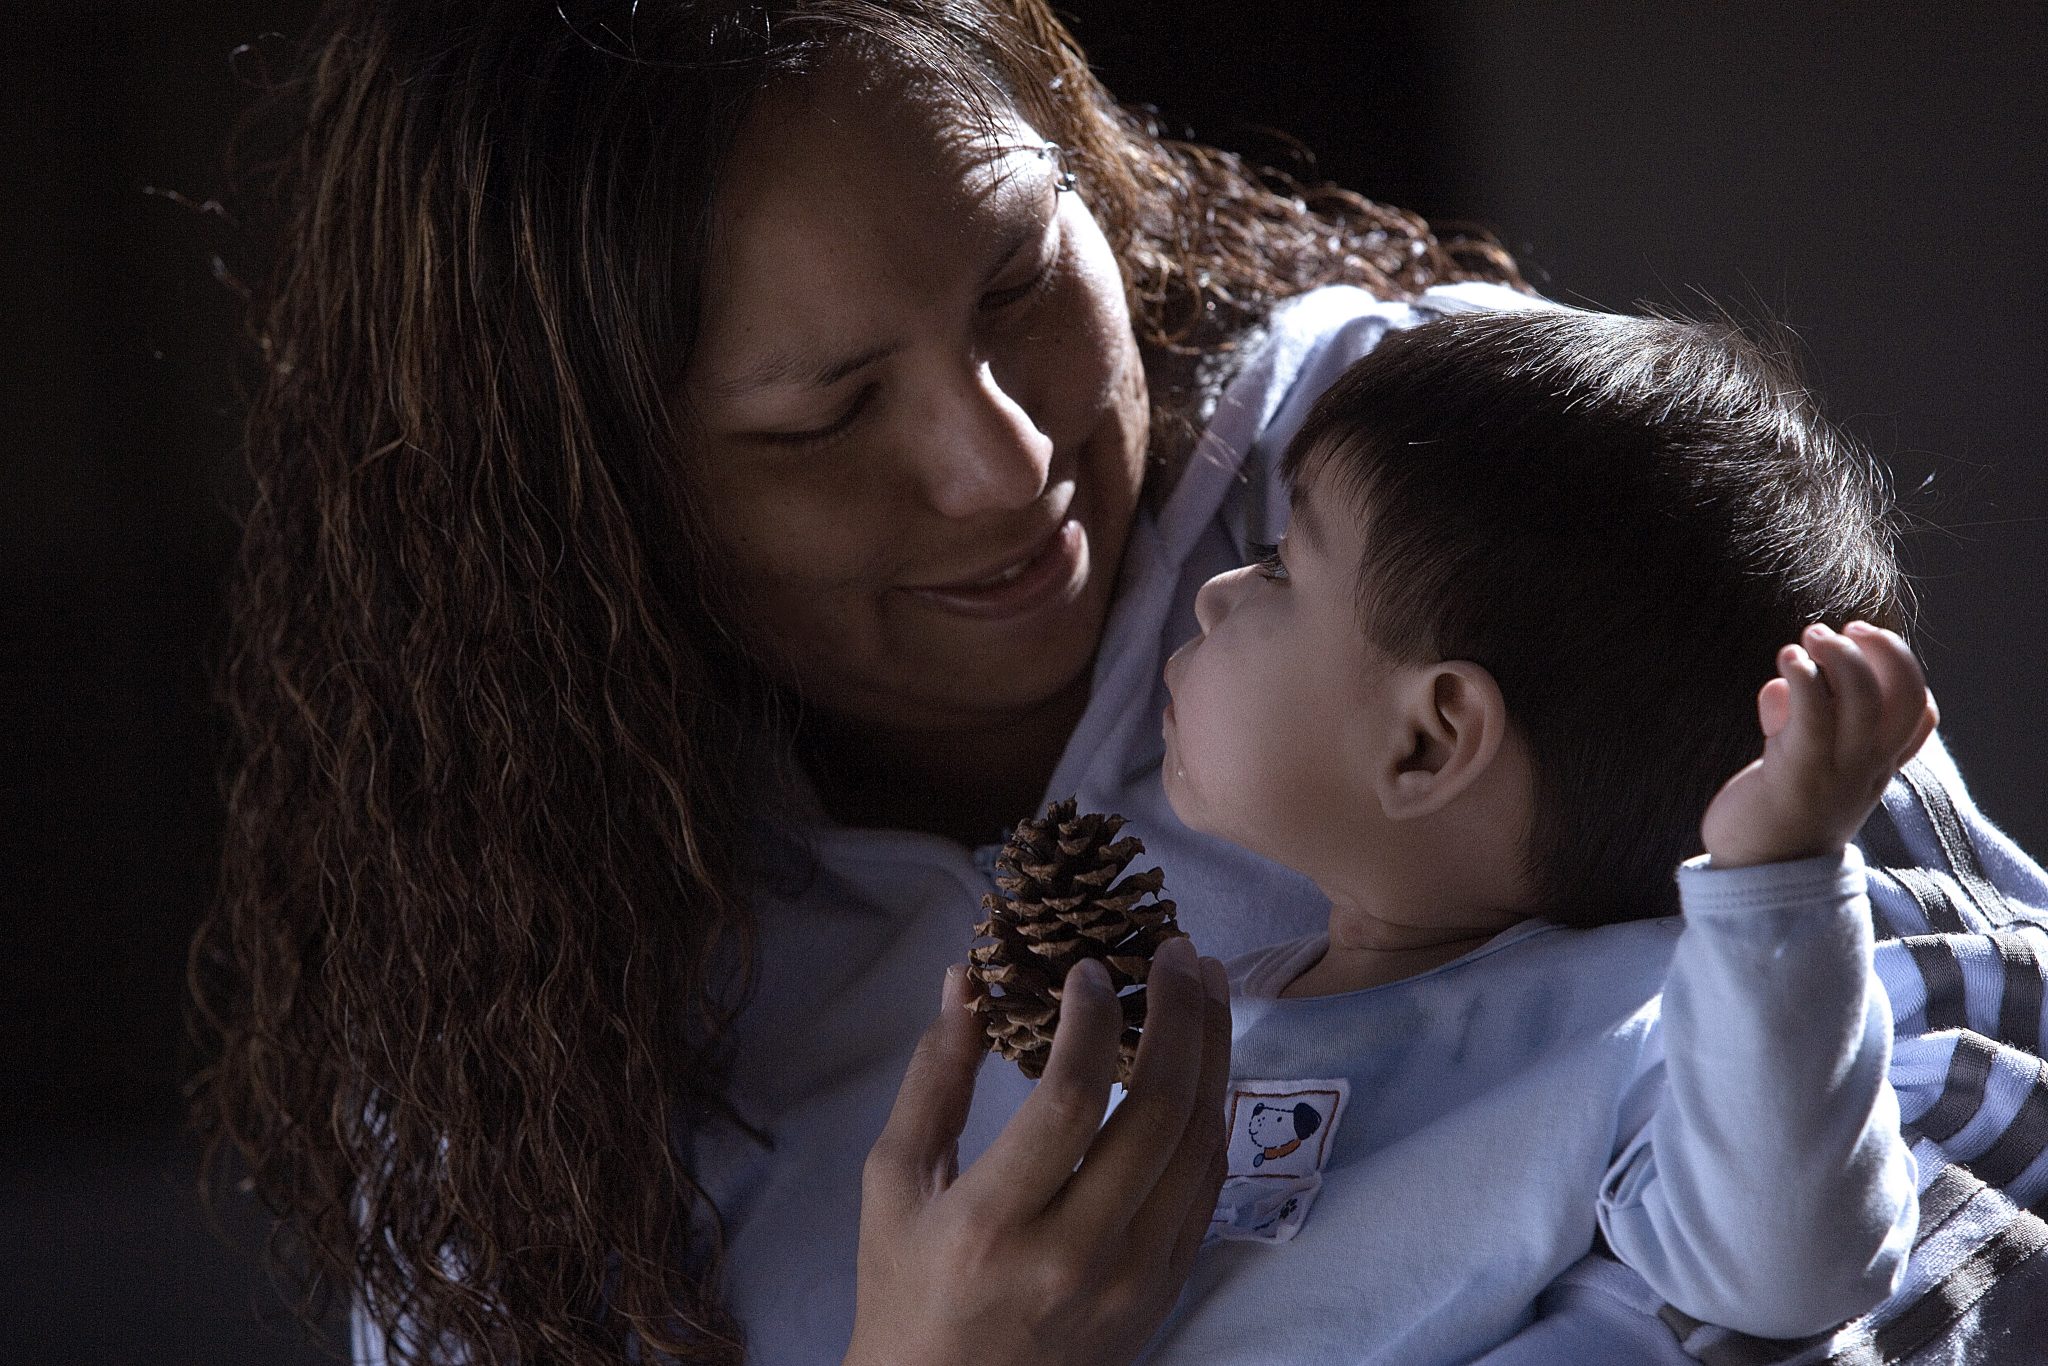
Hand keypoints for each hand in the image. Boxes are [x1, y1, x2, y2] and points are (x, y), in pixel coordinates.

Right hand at [845, 935, 1230, 1365]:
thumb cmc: (906, 1288)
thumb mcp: (894, 1183)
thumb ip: (933, 1077)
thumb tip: (967, 978)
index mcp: (993, 1224)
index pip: (1073, 1099)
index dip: (1094, 1018)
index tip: (1091, 967)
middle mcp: (1075, 1256)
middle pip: (1161, 1113)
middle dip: (1180, 1015)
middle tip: (1175, 949)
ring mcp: (1133, 1282)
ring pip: (1201, 1145)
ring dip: (1213, 1052)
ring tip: (1202, 985)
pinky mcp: (1164, 1293)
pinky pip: (1206, 1187)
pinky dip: (1212, 1114)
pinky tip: (1204, 1062)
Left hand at [1701, 621, 1938, 868]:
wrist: (1755, 874)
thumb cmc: (1775, 811)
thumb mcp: (1801, 762)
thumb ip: (1802, 723)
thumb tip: (1783, 683)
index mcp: (1875, 766)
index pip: (1919, 714)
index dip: (1903, 670)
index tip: (1865, 641)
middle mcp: (1866, 768)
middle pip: (1903, 697)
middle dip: (1880, 650)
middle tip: (1836, 630)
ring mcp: (1836, 773)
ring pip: (1863, 698)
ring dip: (1838, 655)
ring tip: (1806, 639)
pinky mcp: (1797, 775)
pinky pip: (1814, 717)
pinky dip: (1804, 678)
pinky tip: (1787, 663)